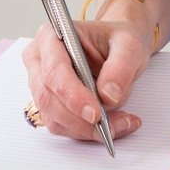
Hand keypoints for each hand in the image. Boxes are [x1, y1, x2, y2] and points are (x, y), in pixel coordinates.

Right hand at [22, 19, 151, 142]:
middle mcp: (40, 61)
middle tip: (111, 126)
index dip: (72, 95)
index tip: (95, 113)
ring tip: (121, 123)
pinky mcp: (51, 105)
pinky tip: (113, 125)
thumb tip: (108, 95)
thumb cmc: (117, 40)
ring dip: (87, 129)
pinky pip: (64, 127)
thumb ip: (120, 67)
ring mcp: (42, 85)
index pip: (54, 70)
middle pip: (48, 98)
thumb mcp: (129, 45)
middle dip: (80, 118)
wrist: (118, 47)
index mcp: (51, 37)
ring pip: (55, 118)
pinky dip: (88, 132)